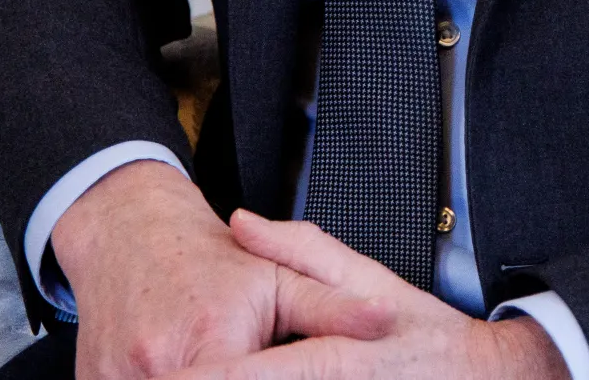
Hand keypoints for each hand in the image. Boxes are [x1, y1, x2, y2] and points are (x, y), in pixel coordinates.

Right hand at [49, 160, 362, 379]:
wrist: (128, 237)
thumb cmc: (204, 260)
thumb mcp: (277, 275)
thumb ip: (331, 306)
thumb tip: (385, 323)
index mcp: (210, 342)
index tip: (294, 376)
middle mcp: (157, 369)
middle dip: (248, 379)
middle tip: (261, 361)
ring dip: (208, 379)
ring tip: (233, 360)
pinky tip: (196, 367)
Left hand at [150, 212, 566, 379]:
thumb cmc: (426, 335)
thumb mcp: (368, 278)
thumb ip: (298, 251)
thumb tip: (240, 224)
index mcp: (334, 359)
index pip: (245, 374)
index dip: (199, 373)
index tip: (164, 365)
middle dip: (200, 379)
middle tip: (162, 370)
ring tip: (189, 372)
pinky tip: (236, 379)